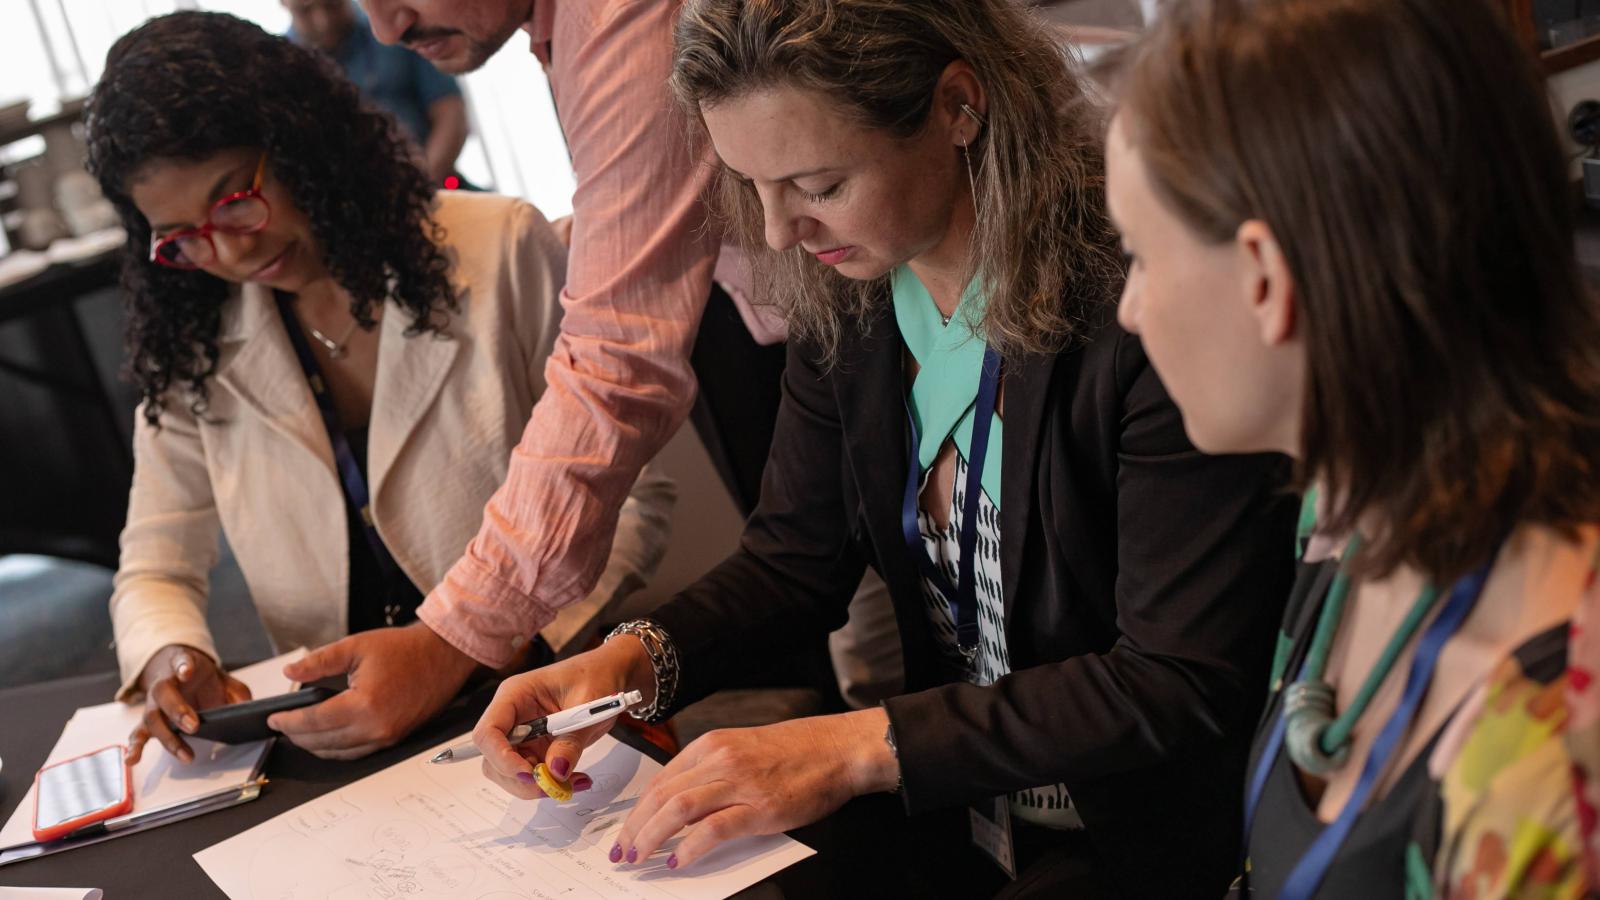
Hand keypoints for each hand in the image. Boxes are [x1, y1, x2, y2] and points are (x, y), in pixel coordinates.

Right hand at [128, 644, 251, 764]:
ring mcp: (154, 703)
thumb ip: (236, 691)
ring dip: (168, 738)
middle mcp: (164, 683)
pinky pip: (138, 733)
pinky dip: (135, 747)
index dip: (184, 665)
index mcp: (182, 665)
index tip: (186, 671)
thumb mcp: (223, 678)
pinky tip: (132, 760)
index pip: (182, 660)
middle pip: (164, 695)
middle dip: (177, 711)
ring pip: (153, 718)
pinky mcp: (150, 720)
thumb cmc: (202, 678)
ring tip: (186, 754)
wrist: (180, 673)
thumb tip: (247, 708)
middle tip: (194, 726)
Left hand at [267, 621, 477, 759]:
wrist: (443, 656)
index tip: (274, 718)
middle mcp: (376, 727)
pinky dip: (336, 749)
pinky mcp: (394, 739)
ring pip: (338, 753)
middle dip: (297, 735)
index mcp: (364, 703)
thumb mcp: (356, 646)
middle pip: (322, 742)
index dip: (288, 721)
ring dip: (315, 746)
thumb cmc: (405, 649)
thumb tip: (290, 673)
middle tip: (282, 725)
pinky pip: (357, 753)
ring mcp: (387, 736)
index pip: (313, 721)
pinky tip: (326, 738)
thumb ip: (319, 661)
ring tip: (299, 732)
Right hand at [473, 636, 654, 799]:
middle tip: (556, 785)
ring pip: (510, 774)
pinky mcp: (536, 749)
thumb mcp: (589, 705)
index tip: (530, 773)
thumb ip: (571, 740)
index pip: (488, 732)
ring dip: (537, 786)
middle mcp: (512, 717)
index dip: (501, 758)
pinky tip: (576, 780)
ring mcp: (522, 735)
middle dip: (521, 779)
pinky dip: (551, 783)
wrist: (609, 675)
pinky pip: (533, 775)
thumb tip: (555, 772)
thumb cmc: (595, 676)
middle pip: (494, 760)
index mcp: (515, 695)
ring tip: (573, 782)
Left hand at [612, 708, 896, 870]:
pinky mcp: (760, 807)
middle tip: (622, 852)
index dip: (637, 810)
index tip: (626, 831)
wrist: (838, 749)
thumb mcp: (744, 750)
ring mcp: (740, 782)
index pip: (661, 780)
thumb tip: (682, 807)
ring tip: (638, 858)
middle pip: (661, 794)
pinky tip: (678, 861)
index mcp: (712, 744)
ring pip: (678, 808)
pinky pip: (714, 828)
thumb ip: (713, 772)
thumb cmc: (797, 753)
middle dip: (634, 827)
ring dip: (651, 836)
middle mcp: (720, 759)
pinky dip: (690, 847)